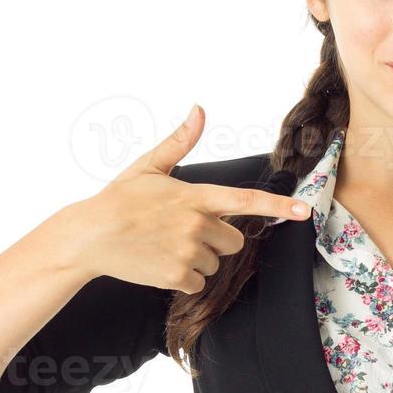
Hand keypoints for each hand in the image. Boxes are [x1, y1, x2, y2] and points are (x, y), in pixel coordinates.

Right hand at [63, 104, 309, 291]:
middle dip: (217, 241)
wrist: (89, 236)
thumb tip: (198, 109)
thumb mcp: (149, 166)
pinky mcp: (176, 276)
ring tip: (166, 247)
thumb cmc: (119, 199)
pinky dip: (183, 279)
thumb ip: (180, 142)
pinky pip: (198, 283)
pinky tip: (160, 264)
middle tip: (184, 233)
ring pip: (215, 264)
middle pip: (234, 242)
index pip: (245, 200)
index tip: (303, 211)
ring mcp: (187, 251)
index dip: (277, 206)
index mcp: (195, 195)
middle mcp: (196, 223)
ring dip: (198, 260)